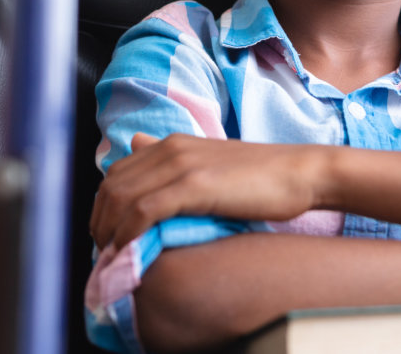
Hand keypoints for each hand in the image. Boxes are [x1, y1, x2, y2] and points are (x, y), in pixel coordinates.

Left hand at [90, 133, 330, 248]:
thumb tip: (136, 143)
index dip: (103, 207)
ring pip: (121, 198)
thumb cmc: (263, 176)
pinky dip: (128, 233)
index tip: (107, 235)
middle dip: (100, 222)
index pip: (116, 173)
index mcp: (172, 143)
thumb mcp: (211, 160)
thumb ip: (172, 157)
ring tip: (112, 257)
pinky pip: (143, 210)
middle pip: (111, 186)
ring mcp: (181, 165)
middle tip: (104, 253)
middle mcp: (170, 148)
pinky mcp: (193, 185)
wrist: (300, 174)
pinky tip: (128, 251)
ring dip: (109, 232)